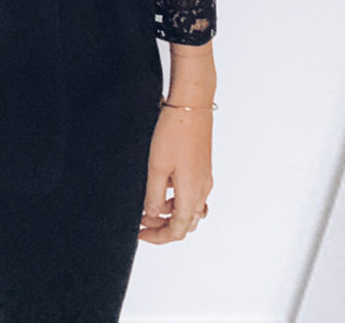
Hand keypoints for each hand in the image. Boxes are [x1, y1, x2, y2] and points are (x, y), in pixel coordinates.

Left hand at [138, 103, 212, 242]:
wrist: (191, 107)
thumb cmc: (175, 133)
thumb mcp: (156, 167)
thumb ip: (153, 195)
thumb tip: (151, 215)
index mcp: (191, 194)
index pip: (177, 230)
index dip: (158, 237)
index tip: (140, 233)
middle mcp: (202, 190)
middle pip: (185, 223)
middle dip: (163, 226)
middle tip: (142, 221)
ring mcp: (203, 179)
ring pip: (189, 208)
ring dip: (169, 212)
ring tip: (147, 204)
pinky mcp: (202, 168)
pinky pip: (191, 193)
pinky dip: (175, 197)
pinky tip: (160, 185)